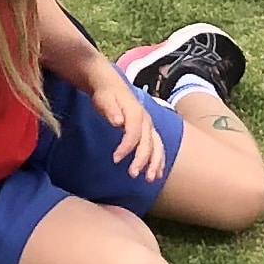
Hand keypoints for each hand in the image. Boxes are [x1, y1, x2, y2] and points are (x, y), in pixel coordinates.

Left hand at [86, 64, 166, 181]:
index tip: (115, 159)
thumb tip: (118, 121)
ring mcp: (149, 126)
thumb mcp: (104, 99)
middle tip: (133, 174)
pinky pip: (158, 147)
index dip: (127, 147)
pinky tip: (157, 173)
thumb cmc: (105, 94)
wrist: (110, 84)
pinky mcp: (148, 131)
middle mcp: (146, 120)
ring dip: (155, 163)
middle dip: (143, 160)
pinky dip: (159, 161)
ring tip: (150, 179)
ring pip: (157, 146)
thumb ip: (110, 110)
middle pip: (149, 142)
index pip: (134, 133)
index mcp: (135, 112)